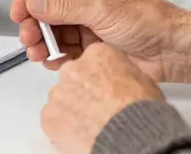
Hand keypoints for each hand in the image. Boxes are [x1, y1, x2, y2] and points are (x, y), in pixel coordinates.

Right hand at [10, 0, 190, 83]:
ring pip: (55, 33)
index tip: (17, 13)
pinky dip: (56, 57)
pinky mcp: (92, 49)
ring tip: (38, 55)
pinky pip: (66, 52)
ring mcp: (89, 27)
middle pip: (48, 11)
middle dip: (34, 25)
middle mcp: (86, 3)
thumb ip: (65, 8)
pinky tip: (53, 63)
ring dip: (43, 43)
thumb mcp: (102, 10)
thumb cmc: (145, 20)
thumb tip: (33, 2)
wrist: (173, 50)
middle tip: (28, 39)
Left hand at [41, 43, 164, 153]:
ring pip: (62, 100)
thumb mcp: (141, 79)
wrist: (129, 135)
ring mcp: (58, 92)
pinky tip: (82, 135)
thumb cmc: (138, 110)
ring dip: (73, 111)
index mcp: (98, 54)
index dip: (99, 77)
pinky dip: (64, 129)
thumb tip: (121, 81)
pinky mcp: (49, 116)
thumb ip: (122, 73)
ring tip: (91, 125)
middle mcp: (74, 69)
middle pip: (74, 78)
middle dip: (83, 93)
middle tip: (98, 109)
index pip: (93, 60)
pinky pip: (53, 121)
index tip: (105, 88)